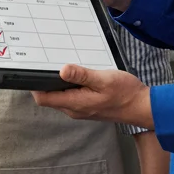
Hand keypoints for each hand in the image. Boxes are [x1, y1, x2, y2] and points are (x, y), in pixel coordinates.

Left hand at [32, 64, 153, 127]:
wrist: (142, 107)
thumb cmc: (125, 93)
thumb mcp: (104, 80)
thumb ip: (82, 75)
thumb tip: (62, 71)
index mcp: (75, 103)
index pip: (44, 98)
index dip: (34, 85)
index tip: (32, 71)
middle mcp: (74, 109)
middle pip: (49, 97)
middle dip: (44, 82)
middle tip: (45, 63)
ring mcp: (81, 109)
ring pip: (60, 97)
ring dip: (57, 84)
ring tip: (60, 67)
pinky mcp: (88, 107)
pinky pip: (71, 97)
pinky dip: (68, 86)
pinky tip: (76, 75)